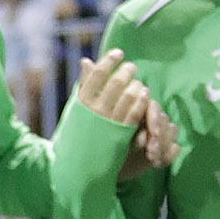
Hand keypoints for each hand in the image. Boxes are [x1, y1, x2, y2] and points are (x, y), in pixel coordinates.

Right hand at [71, 49, 169, 180]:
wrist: (77, 165)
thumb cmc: (76, 134)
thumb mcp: (76, 108)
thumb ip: (84, 86)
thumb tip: (86, 61)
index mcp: (81, 102)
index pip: (97, 74)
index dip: (109, 61)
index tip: (118, 53)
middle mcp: (94, 111)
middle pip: (115, 83)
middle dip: (126, 72)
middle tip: (132, 68)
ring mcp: (108, 122)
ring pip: (127, 96)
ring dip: (136, 86)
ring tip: (139, 82)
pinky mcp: (121, 134)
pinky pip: (134, 113)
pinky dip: (141, 102)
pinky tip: (144, 96)